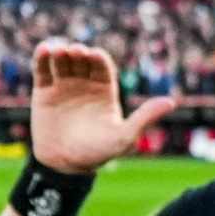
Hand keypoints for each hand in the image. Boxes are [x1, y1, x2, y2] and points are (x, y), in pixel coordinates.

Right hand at [28, 39, 181, 175]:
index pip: (102, 66)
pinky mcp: (44, 92)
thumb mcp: (124, 137)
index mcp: (104, 91)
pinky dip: (43, 58)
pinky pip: (43, 71)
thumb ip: (145, 118)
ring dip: (61, 52)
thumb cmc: (98, 153)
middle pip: (81, 60)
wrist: (65, 166)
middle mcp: (84, 85)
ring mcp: (63, 87)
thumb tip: (171, 102)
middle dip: (79, 53)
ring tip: (59, 51)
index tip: (93, 55)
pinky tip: (44, 50)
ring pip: (62, 62)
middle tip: (75, 52)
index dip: (98, 58)